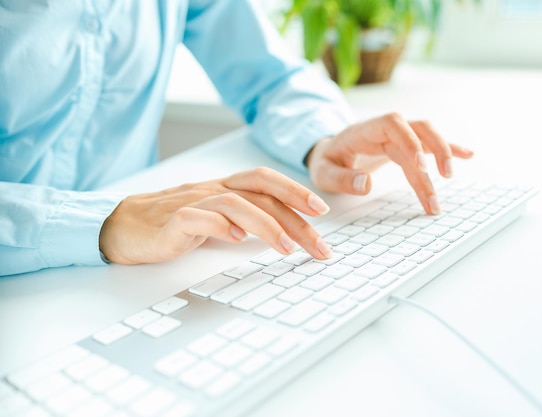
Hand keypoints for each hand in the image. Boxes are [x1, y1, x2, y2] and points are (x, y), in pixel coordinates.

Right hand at [99, 167, 332, 264]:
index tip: (322, 212)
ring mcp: (192, 202)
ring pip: (234, 203)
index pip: (266, 181)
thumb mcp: (216, 218)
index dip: (295, 191)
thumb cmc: (173, 223)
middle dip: (296, 218)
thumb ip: (245, 218)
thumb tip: (285, 231)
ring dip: (266, 225)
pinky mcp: (171, 221)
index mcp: (225, 188)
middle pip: (261, 194)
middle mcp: (213, 190)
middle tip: (318, 244)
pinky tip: (236, 241)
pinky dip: (219, 226)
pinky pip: (196, 217)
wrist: (122, 226)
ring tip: (287, 249)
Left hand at [306, 113, 473, 213]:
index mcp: (364, 130)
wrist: (329, 152)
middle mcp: (385, 128)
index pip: (393, 124)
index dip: (409, 141)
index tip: (420, 166)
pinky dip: (449, 147)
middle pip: (417, 129)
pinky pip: (430, 142)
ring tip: (450, 177)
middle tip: (444, 178)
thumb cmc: (327, 161)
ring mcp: (398, 135)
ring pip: (427, 136)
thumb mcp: (323, 173)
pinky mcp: (406, 144)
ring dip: (442, 153)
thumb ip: (342, 178)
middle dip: (434, 150)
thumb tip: (367, 184)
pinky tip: (468, 155)